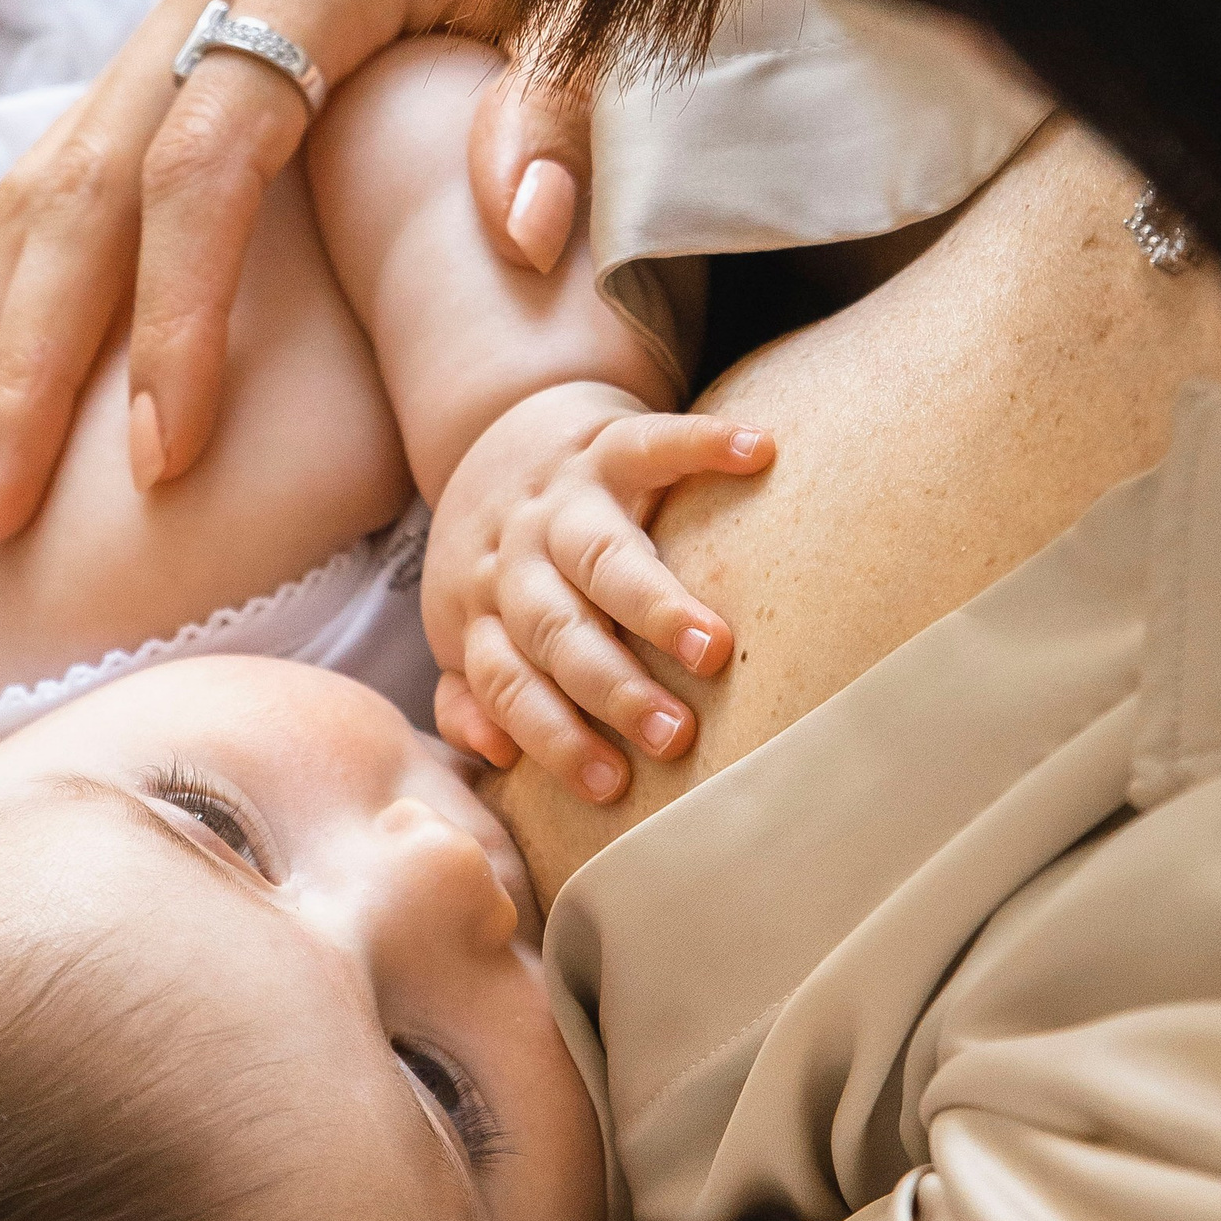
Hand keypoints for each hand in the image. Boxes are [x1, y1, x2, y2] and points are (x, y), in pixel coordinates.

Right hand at [0, 0, 597, 545]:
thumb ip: (567, 102)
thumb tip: (524, 228)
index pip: (203, 164)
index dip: (173, 316)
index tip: (161, 457)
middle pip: (78, 190)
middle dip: (13, 366)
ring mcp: (183, 14)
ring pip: (41, 194)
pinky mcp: (183, 46)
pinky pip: (72, 184)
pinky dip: (17, 304)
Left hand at [424, 380, 774, 802]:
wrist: (497, 437)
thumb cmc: (503, 561)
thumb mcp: (464, 624)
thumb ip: (469, 693)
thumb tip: (495, 754)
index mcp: (483, 611)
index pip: (509, 681)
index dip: (552, 732)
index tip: (612, 783)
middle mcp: (517, 559)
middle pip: (556, 629)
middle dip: (611, 687)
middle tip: (672, 735)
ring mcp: (561, 499)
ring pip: (599, 555)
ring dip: (652, 604)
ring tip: (711, 648)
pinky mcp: (604, 443)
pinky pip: (651, 441)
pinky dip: (702, 445)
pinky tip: (757, 454)